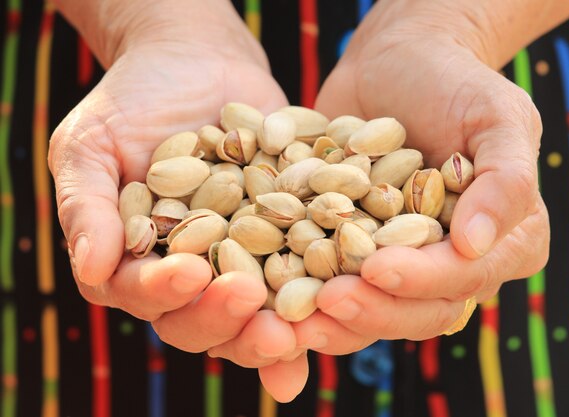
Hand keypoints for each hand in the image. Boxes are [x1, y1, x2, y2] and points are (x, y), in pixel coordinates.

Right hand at [49, 0, 304, 400]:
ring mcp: (246, 261)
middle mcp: (194, 275)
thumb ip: (88, 208)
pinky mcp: (290, 239)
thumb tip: (90, 270)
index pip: (145, 295)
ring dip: (277, 329)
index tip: (188, 273)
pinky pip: (307, 272)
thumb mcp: (92, 146)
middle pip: (203, 321)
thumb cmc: (134, 101)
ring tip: (299, 327)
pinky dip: (324, 289)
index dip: (163, 293)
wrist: (199, 64)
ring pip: (257, 315)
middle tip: (249, 303)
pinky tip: (344, 293)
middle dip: (226, 320)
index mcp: (139, 263)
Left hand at [294, 0, 549, 352]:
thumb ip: (504, 179)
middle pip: (419, 312)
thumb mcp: (497, 116)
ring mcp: (403, 263)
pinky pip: (336, 285)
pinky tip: (272, 299)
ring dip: (336, 321)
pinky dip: (305, 296)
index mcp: (502, 242)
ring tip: (291, 313)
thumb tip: (475, 245)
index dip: (422, 280)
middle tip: (327, 300)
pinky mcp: (356, 253)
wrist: (398, 64)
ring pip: (376, 312)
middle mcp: (453, 264)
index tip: (376, 268)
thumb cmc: (456, 84)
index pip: (464, 277)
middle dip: (374, 311)